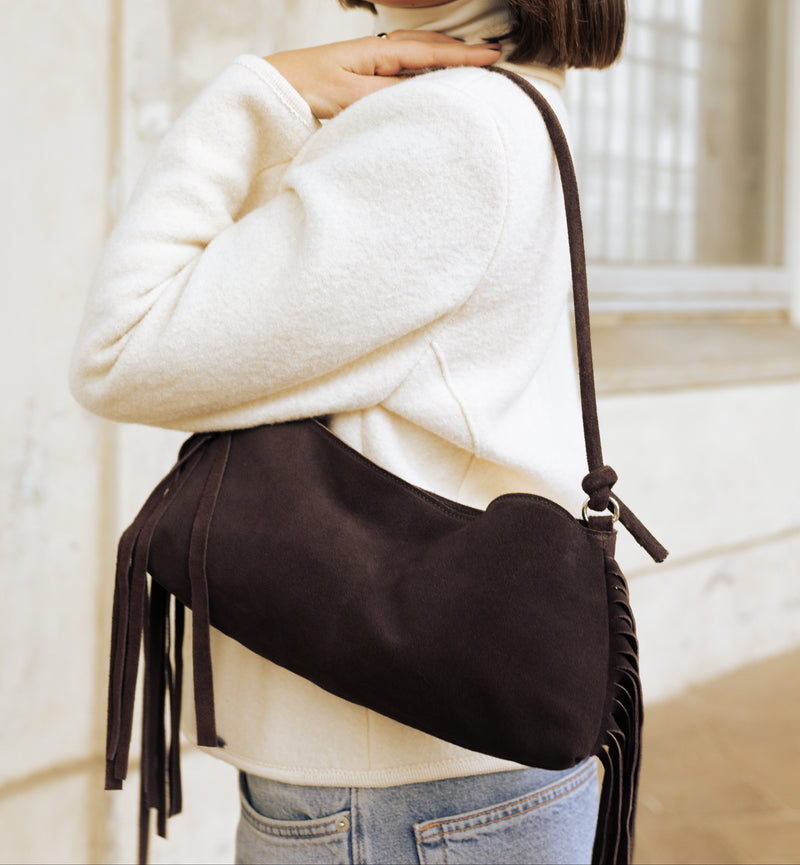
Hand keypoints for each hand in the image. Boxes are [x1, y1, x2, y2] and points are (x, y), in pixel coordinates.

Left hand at [266, 31, 500, 118]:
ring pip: (421, 54)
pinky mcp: (368, 73)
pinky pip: (408, 66)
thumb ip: (386, 96)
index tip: (494, 57)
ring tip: (472, 63)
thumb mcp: (350, 96)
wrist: (277, 85)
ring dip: (447, 57)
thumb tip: (421, 95)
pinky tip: (433, 75)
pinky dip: (428, 66)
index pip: (432, 53)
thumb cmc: (309, 87)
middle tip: (494, 57)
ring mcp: (375, 60)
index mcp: (380, 53)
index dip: (464, 57)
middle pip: (431, 47)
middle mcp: (381, 51)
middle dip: (463, 51)